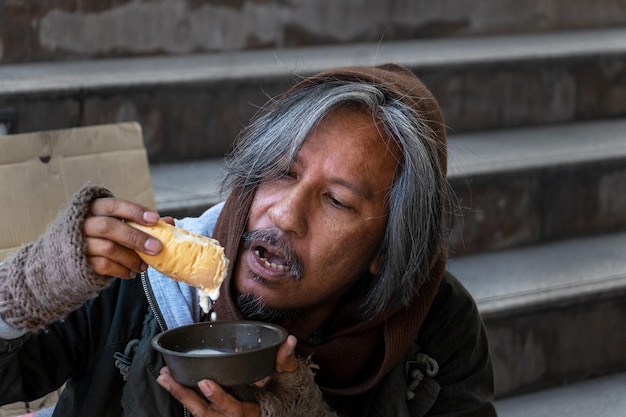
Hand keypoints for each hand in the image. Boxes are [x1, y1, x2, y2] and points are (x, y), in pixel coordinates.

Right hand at [82, 196, 170, 278]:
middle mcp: (83, 223)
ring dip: (131, 258)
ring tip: (144, 266)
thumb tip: (169, 222)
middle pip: (109, 227)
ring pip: (107, 248)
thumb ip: (141, 223)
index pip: (114, 205)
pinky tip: (130, 272)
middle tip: (157, 248)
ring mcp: (78, 242)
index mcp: (95, 208)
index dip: (134, 211)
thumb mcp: (118, 225)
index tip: (155, 219)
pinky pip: (103, 265)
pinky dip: (121, 270)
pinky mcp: (78, 262)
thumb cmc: (100, 236)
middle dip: (136, 237)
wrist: (69, 258)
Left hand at [156, 335, 298, 416]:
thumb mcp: (290, 379)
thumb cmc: (289, 393)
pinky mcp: (218, 412)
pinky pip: (199, 409)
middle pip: (208, 415)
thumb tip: (288, 340)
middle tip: (169, 379)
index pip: (234, 410)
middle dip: (186, 397)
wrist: (289, 407)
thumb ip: (286, 362)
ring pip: (199, 413)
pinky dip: (184, 395)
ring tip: (164, 377)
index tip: (205, 382)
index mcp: (254, 412)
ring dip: (180, 395)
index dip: (219, 398)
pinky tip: (172, 381)